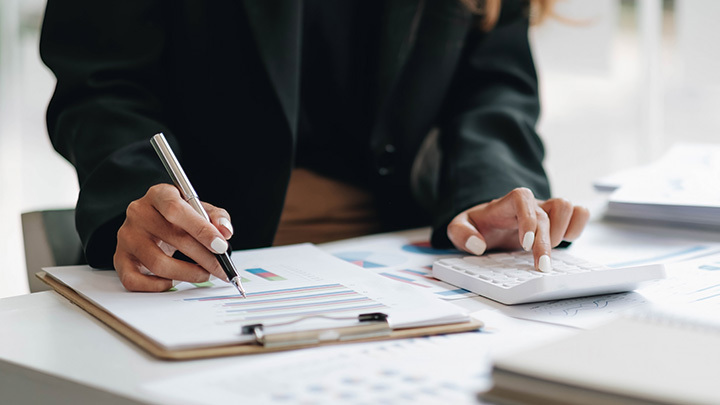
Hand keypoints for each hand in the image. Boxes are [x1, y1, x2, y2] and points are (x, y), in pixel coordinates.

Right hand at [113, 184, 234, 291]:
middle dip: (204, 257)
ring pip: (157, 263)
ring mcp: (126, 236)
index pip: (176, 210)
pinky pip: (135, 280)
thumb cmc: (177, 216)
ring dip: (187, 274)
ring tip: (203, 274)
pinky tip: (174, 281)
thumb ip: (216, 217)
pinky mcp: (120, 258)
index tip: (221, 246)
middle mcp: (138, 213)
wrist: (151, 222)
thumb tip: (225, 232)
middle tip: (221, 268)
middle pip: (172, 238)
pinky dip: (158, 286)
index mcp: (159, 195)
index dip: (201, 229)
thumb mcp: (199, 208)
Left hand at [446, 188, 589, 271]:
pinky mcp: (558, 220)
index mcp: (505, 204)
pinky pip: (579, 213)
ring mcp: (545, 210)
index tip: (526, 244)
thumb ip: (461, 233)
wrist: (488, 224)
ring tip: (550, 249)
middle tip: (541, 266)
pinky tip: (564, 242)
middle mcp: (529, 204)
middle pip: (547, 212)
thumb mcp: (458, 228)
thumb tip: (477, 245)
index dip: (528, 218)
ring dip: (563, 231)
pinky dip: (577, 227)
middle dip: (546, 242)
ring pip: (567, 206)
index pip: (521, 198)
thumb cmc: (477, 226)